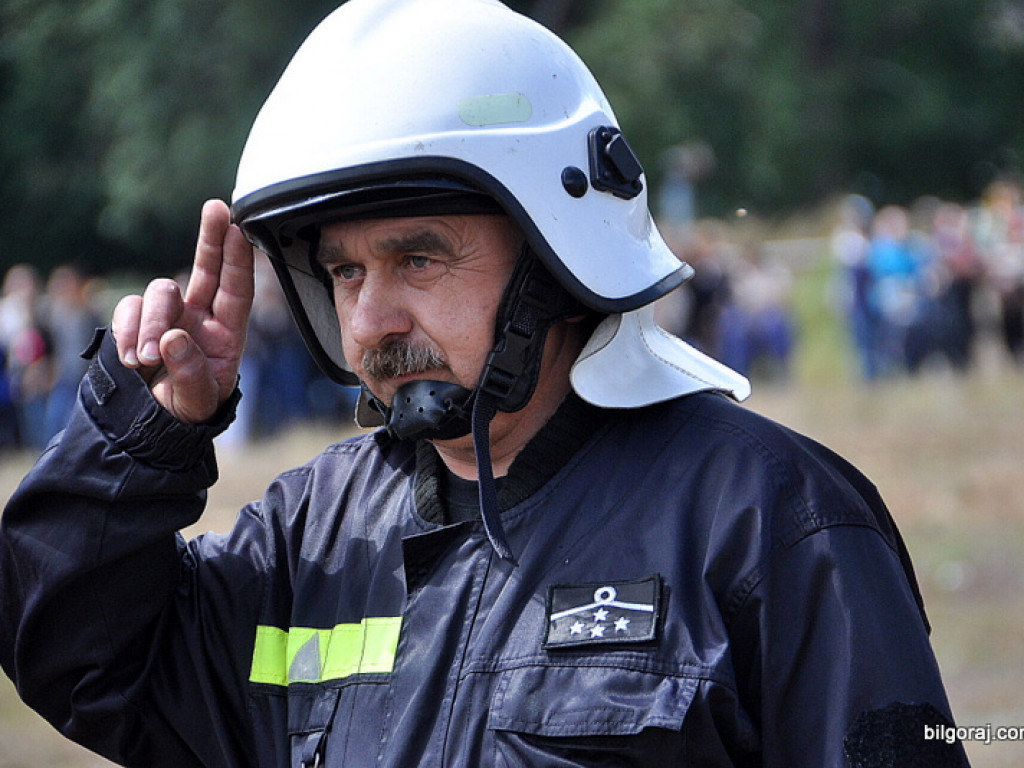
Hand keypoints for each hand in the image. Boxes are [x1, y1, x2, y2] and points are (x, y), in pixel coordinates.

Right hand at [112, 199, 254, 423]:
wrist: (150, 425)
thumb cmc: (186, 411)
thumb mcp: (198, 402)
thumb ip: (190, 374)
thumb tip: (174, 338)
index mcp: (227, 333)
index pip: (237, 290)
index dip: (238, 260)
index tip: (238, 230)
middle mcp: (199, 317)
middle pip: (206, 268)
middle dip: (210, 237)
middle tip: (216, 208)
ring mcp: (166, 316)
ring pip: (160, 292)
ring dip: (152, 323)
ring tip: (147, 360)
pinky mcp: (135, 322)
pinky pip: (128, 309)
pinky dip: (128, 331)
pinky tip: (132, 360)